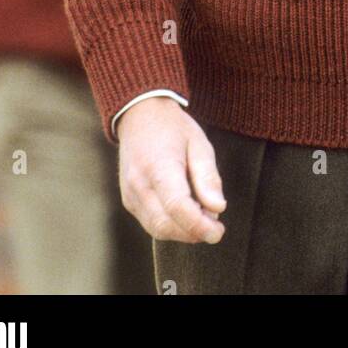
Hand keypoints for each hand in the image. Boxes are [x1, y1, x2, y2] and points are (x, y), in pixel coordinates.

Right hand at [118, 96, 226, 243]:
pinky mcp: (128, 200)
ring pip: (157, 229)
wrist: (139, 115)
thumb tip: (218, 208)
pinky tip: (186, 212)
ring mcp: (130, 193)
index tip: (218, 232)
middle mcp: (139, 183)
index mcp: (158, 165)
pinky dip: (171, 225)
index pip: (177, 206)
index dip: (198, 224)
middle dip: (194, 232)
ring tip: (202, 215)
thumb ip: (207, 177)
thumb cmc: (174, 128)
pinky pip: (150, 223)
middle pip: (166, 224)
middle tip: (215, 224)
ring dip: (183, 232)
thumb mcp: (199, 143)